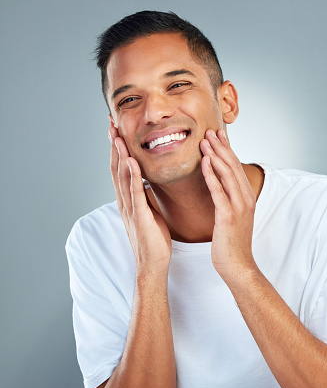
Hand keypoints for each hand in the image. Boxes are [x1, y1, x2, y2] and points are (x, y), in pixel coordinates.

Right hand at [109, 126, 171, 277]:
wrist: (152, 263)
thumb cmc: (153, 238)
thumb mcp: (149, 211)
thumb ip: (144, 195)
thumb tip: (146, 181)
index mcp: (128, 199)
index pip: (120, 168)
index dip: (117, 148)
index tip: (117, 129)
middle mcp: (125, 201)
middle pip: (116, 167)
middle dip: (114, 145)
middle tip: (111, 123)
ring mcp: (130, 208)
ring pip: (122, 176)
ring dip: (119, 154)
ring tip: (117, 135)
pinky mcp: (139, 216)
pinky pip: (135, 192)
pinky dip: (132, 175)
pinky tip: (131, 160)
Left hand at [200, 129, 256, 279]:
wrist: (238, 265)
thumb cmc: (232, 241)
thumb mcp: (233, 216)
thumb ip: (229, 199)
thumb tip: (221, 186)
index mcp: (246, 196)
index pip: (236, 167)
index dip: (227, 149)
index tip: (218, 134)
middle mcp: (245, 198)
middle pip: (232, 166)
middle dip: (221, 147)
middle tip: (210, 131)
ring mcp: (239, 206)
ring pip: (227, 174)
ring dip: (215, 155)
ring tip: (204, 140)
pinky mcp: (228, 215)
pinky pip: (219, 191)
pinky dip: (211, 175)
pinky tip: (204, 162)